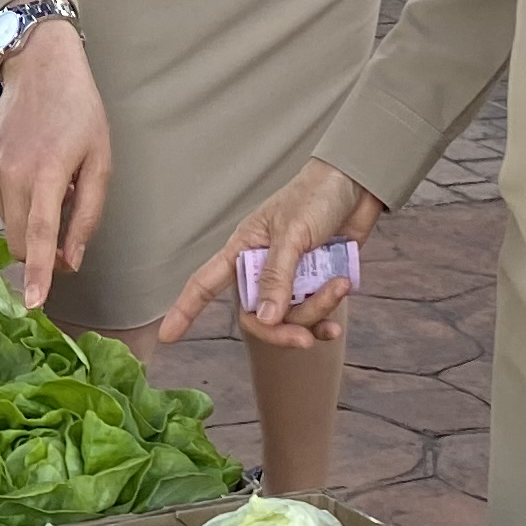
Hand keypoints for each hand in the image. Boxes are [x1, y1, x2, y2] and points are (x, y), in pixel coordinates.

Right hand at [0, 18, 109, 305]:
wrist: (39, 64)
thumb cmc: (80, 111)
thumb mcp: (100, 161)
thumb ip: (86, 214)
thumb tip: (72, 260)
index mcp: (47, 172)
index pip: (40, 234)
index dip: (40, 272)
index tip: (33, 304)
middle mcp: (10, 172)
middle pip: (18, 240)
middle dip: (39, 250)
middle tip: (65, 231)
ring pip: (7, 222)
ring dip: (28, 218)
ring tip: (49, 182)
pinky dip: (15, 197)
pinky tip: (29, 166)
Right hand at [163, 159, 383, 351]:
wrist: (358, 186)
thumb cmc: (316, 196)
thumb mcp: (292, 234)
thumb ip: (276, 276)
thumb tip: (263, 318)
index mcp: (243, 248)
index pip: (205, 282)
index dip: (185, 308)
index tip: (167, 336)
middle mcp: (262, 268)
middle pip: (256, 315)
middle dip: (280, 329)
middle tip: (304, 339)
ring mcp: (289, 278)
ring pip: (289, 317)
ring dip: (316, 310)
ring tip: (338, 286)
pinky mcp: (314, 284)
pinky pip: (312, 316)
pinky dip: (325, 320)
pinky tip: (336, 319)